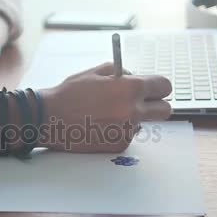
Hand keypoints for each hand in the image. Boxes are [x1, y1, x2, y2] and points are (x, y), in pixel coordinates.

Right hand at [39, 62, 171, 152]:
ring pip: (143, 122)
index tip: (155, 88)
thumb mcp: (97, 72)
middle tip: (143, 102)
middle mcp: (133, 111)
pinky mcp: (119, 144)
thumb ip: (122, 73)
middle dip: (156, 104)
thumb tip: (136, 78)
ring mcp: (127, 130)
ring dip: (133, 117)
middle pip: (165, 110)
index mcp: (130, 88)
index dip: (159, 86)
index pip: (164, 87)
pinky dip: (119, 129)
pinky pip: (128, 134)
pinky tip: (100, 124)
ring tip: (107, 112)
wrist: (50, 118)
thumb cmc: (70, 93)